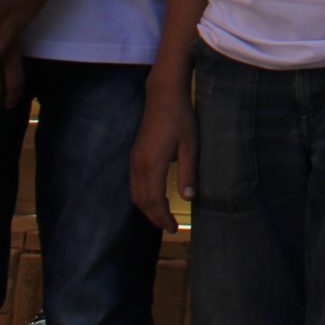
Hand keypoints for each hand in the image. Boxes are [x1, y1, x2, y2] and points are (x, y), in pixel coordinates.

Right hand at [130, 80, 194, 230]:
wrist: (163, 96)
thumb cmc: (181, 118)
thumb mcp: (190, 146)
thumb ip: (188, 173)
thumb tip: (189, 199)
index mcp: (153, 165)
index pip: (155, 201)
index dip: (163, 218)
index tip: (173, 228)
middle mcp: (139, 166)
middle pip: (142, 201)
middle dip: (154, 217)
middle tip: (169, 227)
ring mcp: (134, 160)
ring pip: (135, 194)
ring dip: (147, 208)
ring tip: (162, 216)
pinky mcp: (134, 155)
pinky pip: (134, 184)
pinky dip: (142, 197)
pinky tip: (154, 197)